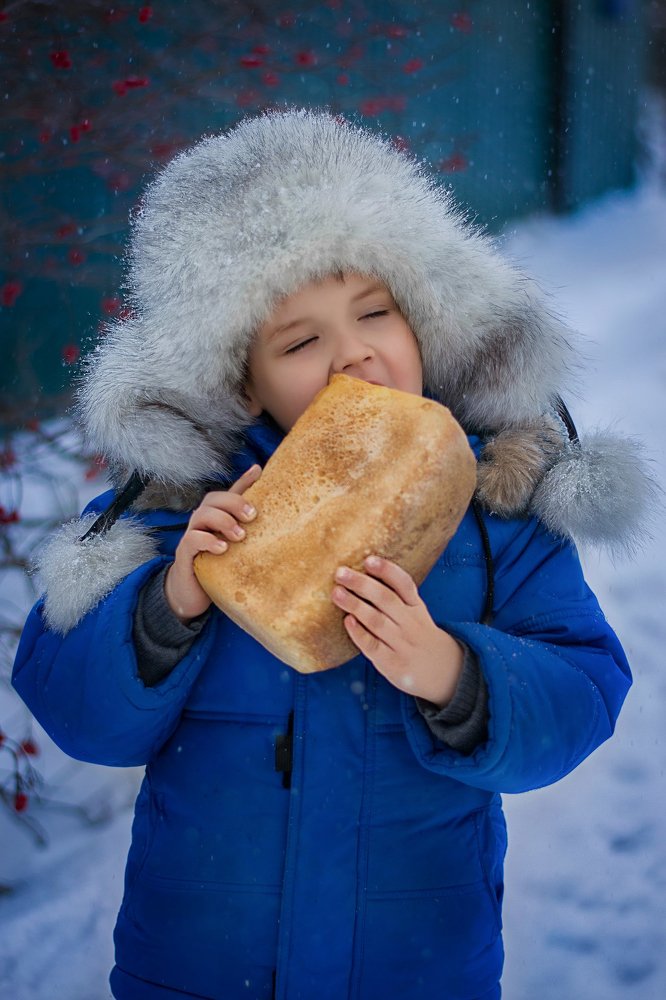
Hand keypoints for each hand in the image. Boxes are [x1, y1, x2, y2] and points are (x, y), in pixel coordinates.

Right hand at [164, 465, 261, 622]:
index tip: (259, 471)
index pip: (228, 494)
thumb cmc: (216, 563)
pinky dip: (208, 541)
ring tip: (240, 536)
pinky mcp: (185, 553)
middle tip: (252, 516)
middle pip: (213, 499)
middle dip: (234, 503)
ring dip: (223, 521)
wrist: (192, 592)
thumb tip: (268, 511)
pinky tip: (222, 548)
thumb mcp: (235, 544)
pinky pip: (192, 539)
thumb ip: (247, 526)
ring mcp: (192, 535)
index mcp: (216, 516)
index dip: (243, 481)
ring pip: (202, 515)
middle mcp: (203, 521)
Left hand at [331, 556, 462, 707]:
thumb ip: (397, 596)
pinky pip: (373, 646)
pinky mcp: (392, 662)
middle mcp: (410, 623)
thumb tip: (362, 573)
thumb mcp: (416, 613)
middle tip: (340, 572)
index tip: (369, 559)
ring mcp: (402, 643)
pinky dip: (359, 633)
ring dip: (355, 605)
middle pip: (386, 599)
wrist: (444, 672)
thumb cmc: (419, 636)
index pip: (404, 584)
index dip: (387, 570)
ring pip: (377, 621)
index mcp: (416, 607)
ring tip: (337, 592)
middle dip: (362, 584)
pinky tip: (347, 621)